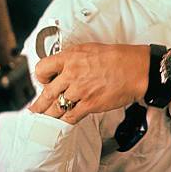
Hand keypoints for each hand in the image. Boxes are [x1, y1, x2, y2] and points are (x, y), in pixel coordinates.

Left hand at [29, 43, 149, 123]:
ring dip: (49, 115)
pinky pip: (70, 117)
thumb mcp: (90, 49)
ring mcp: (80, 90)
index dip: (41, 77)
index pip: (42, 68)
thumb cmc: (117, 57)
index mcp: (71, 56)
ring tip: (45, 119)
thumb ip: (74, 59)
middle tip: (34, 109)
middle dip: (39, 104)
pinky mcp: (89, 104)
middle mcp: (72, 73)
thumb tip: (64, 68)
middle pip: (47, 92)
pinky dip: (65, 121)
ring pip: (56, 107)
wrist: (135, 68)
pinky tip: (63, 122)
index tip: (44, 81)